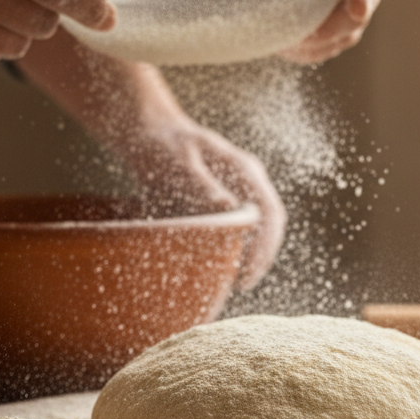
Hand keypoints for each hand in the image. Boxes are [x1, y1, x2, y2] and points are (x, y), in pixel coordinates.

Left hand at [121, 120, 286, 291]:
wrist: (149, 133)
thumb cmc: (162, 144)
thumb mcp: (178, 160)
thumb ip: (202, 183)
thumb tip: (229, 208)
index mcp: (243, 169)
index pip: (270, 213)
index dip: (264, 246)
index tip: (249, 272)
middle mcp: (248, 181)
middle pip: (270, 224)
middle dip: (261, 256)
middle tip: (242, 284)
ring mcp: (240, 191)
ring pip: (258, 228)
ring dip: (250, 255)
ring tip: (232, 282)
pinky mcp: (226, 201)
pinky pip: (239, 228)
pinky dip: (235, 248)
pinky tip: (220, 267)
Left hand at [233, 0, 383, 62]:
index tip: (358, 11)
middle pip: (359, 11)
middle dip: (332, 27)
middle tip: (303, 35)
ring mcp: (348, 7)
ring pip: (343, 35)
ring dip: (314, 42)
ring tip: (283, 34)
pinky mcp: (335, 32)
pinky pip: (325, 49)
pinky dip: (305, 50)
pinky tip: (286, 40)